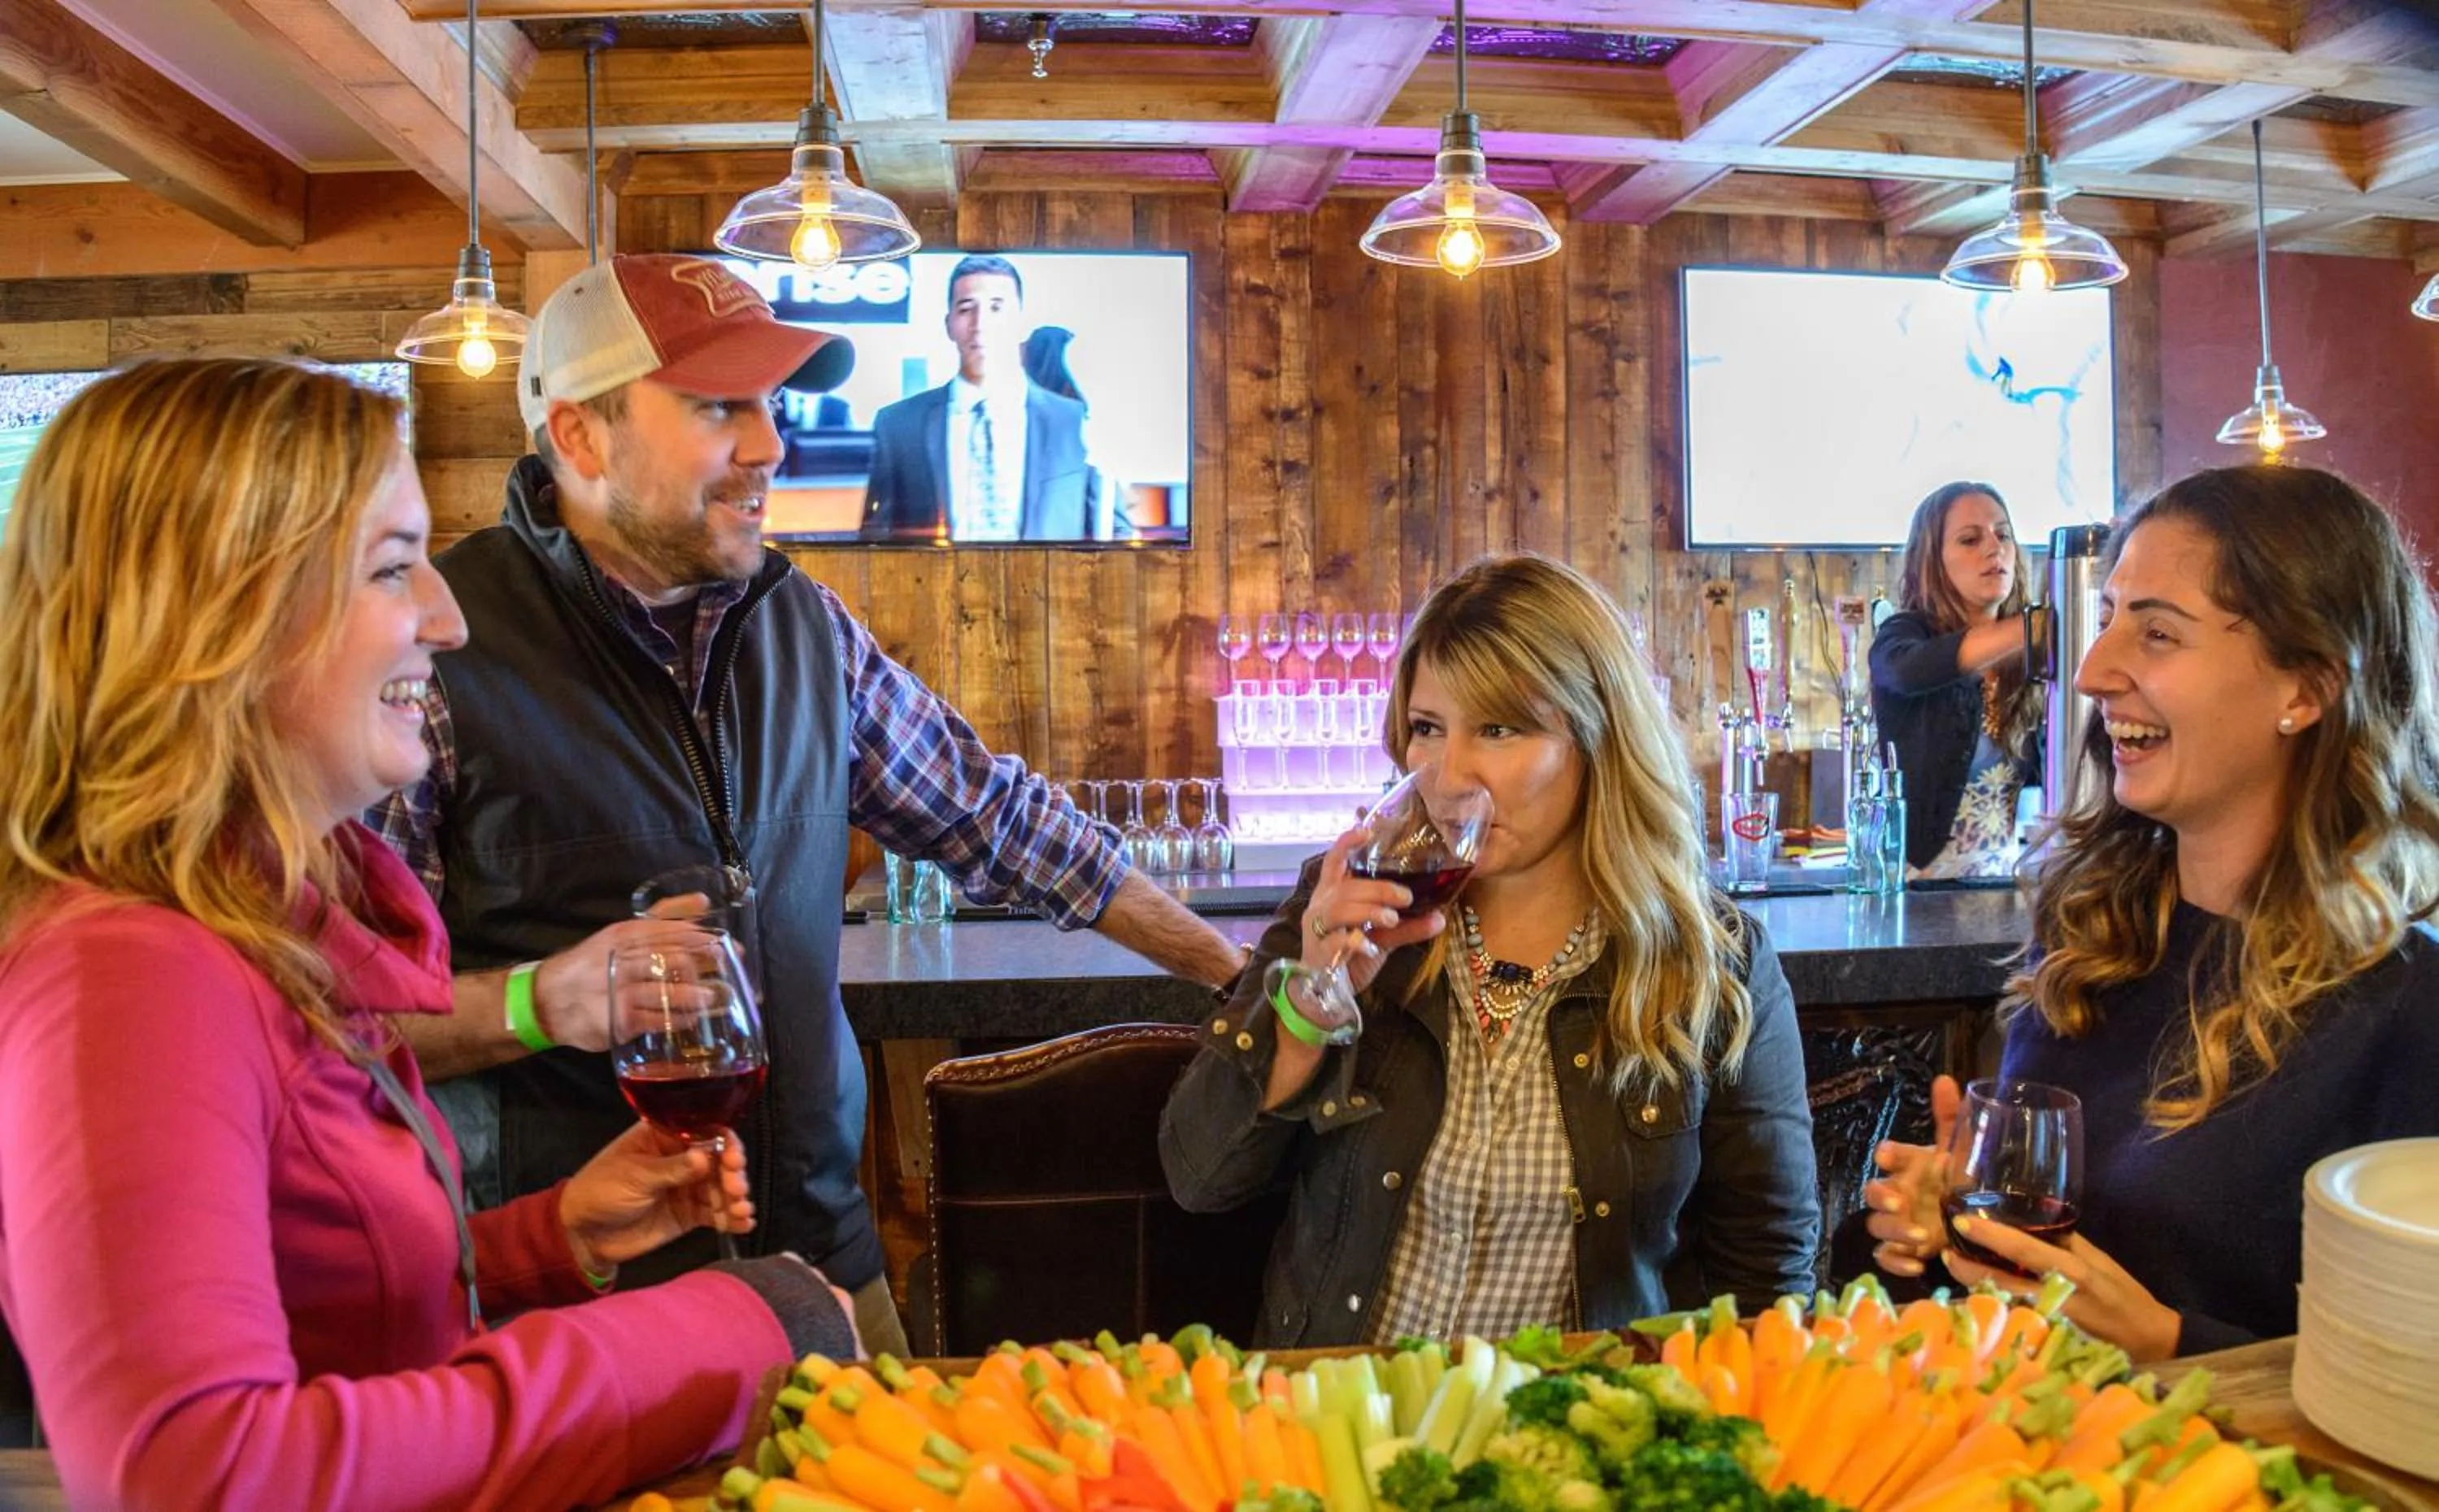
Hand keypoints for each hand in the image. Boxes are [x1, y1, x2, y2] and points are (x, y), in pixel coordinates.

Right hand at [533, 915, 718, 1051]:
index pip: (671, 931)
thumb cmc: (595, 965)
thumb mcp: (624, 934)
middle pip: (672, 958)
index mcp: (626, 935)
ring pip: (665, 989)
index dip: (703, 939)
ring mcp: (619, 990)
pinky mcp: (619, 1019)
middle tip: (733, 973)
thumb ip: (664, 917)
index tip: (731, 946)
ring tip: (717, 997)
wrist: (549, 1000)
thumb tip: (703, 901)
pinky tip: (694, 1018)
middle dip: (706, 966)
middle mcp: (622, 959)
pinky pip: (656, 1019)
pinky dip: (678, 1019)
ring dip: (696, 994)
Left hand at [559, 1122, 754, 1271]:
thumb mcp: (634, 1175)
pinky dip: (732, 1218)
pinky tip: (744, 1224)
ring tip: (741, 1212)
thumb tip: (707, 1158)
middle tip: (735, 1188)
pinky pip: (716, 1214)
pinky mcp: (689, 1216)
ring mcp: (687, 1188)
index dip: (725, 1143)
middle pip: (720, 1160)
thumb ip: (671, 1168)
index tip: (733, 1160)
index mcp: (665, 1137)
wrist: (582, 1235)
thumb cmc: (600, 1190)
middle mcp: (681, 1159)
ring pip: (722, 1188)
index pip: (704, 1131)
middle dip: (733, 1173)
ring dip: (737, 1198)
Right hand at [1299, 827, 1446, 995]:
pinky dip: (1356, 942)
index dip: (1346, 843)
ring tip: (1392, 918)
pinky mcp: (1320, 954)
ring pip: (1340, 909)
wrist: (1324, 996)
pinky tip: (1370, 947)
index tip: (1365, 830)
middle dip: (1378, 889)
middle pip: (1347, 887)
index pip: (1334, 862)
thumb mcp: (1382, 938)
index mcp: (1331, 896)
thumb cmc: (1350, 956)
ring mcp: (1318, 930)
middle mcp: (1321, 908)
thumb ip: (1407, 926)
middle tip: (1406, 897)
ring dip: (1369, 910)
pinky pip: (1337, 941)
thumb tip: (1440, 917)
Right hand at [1861, 1074, 1962, 1277]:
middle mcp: (1899, 1193)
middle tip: (1899, 1202)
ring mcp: (1899, 1223)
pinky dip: (1898, 1263)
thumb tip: (1945, 1079)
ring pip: (1877, 1226)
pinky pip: (1887, 1257)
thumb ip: (1954, 1119)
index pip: (1892, 1154)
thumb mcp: (1962, 1151)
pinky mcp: (1904, 1251)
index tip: (1886, 1156)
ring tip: (1921, 1237)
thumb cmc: (1961, 1181)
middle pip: (1872, 1192)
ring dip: (1894, 1230)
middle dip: (1881, 1196)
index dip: (1887, 1154)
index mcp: (1912, 1167)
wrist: (1974, 1220)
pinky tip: (1917, 1266)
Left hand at [1941, 1218, 2182, 1362]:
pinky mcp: (2049, 1344)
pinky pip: (2014, 1323)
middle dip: (1967, 1268)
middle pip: (2001, 1283)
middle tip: (1945, 1252)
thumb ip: (2063, 1243)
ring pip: (2002, 1305)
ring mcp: (2051, 1325)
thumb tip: (2027, 1223)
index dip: (1991, 1236)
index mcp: (2074, 1271)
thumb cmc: (2122, 1293)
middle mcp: (2059, 1299)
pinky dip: (1995, 1308)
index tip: (1962, 1223)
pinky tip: (1980, 1298)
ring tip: (1955, 1268)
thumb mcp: (2097, 1261)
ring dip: (1976, 1287)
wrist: (2150, 1340)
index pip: (2025, 1250)